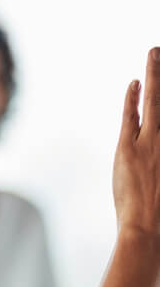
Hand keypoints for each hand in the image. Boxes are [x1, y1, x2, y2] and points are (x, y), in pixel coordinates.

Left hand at [113, 48, 159, 241]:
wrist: (150, 232)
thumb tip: (151, 139)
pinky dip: (133, 99)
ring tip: (154, 54)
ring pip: (155, 101)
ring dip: (154, 75)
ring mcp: (153, 143)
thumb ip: (157, 157)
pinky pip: (132, 116)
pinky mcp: (130, 149)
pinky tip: (135, 83)